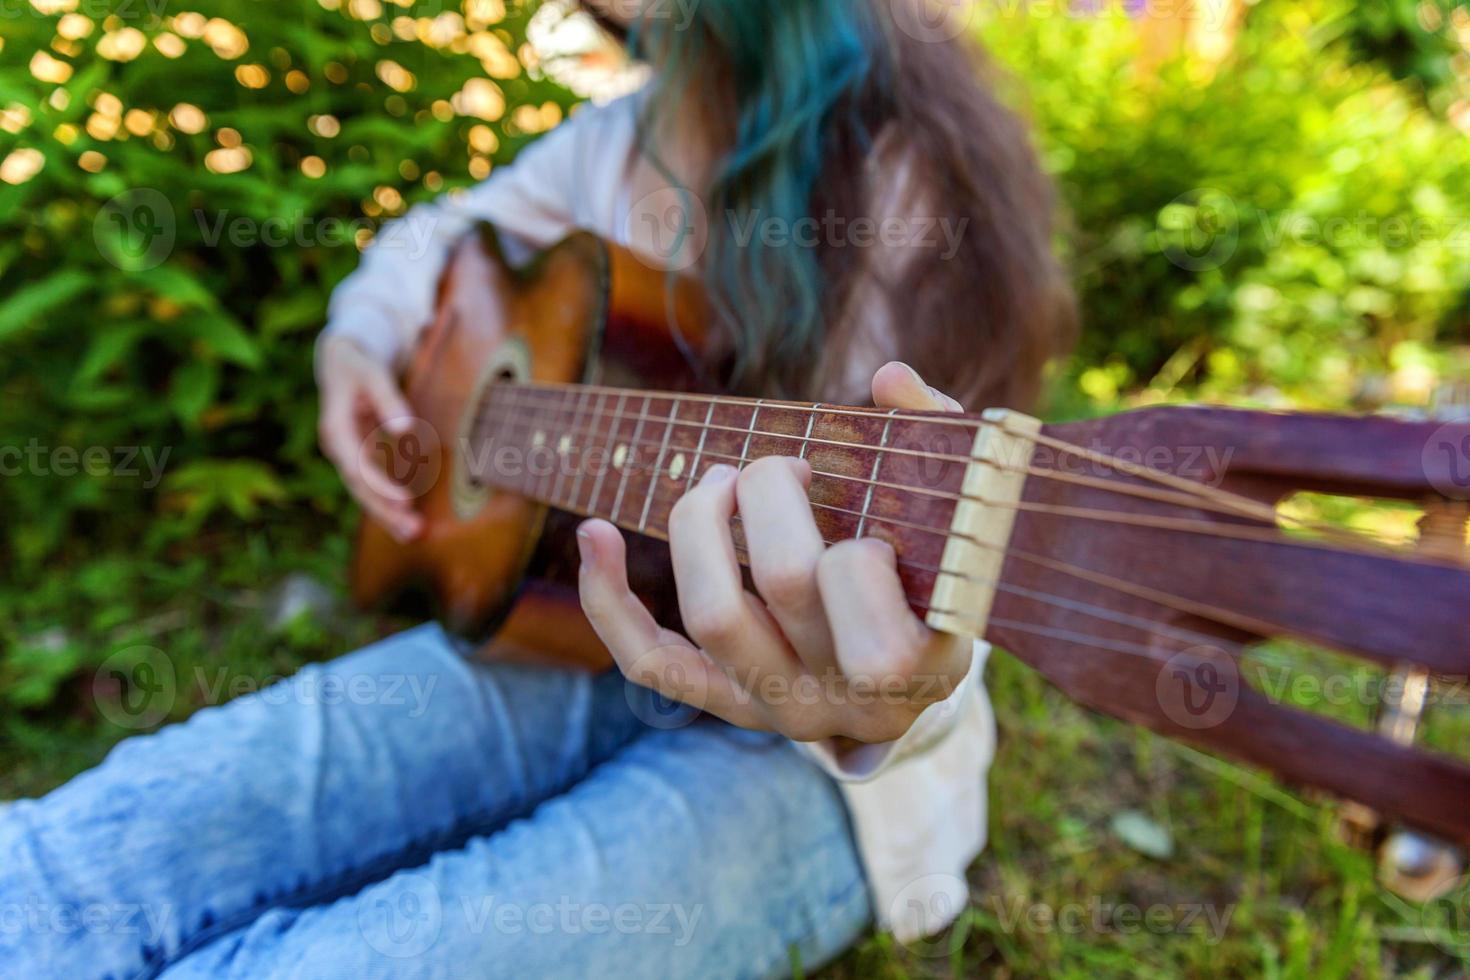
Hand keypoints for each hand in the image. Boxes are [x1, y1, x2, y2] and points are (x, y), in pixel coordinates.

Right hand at [316, 334, 422, 541]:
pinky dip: (387, 503)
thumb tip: (405, 429)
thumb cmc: (358, 365)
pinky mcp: (359, 457)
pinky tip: (406, 521)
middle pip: (359, 487)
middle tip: (412, 531)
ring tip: (412, 534)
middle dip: (384, 511)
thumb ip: (388, 401)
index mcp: (335, 429)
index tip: (404, 501)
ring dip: (386, 514)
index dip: (378, 485)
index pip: (356, 465)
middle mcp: (337, 447)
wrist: (341, 362)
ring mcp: (347, 455)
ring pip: (364, 491)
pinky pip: (372, 485)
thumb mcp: (372, 374)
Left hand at [577, 361, 971, 743]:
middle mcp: (844, 700)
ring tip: (718, 482)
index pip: (863, 584)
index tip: (872, 530)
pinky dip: (611, 601)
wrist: (918, 678)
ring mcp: (781, 709)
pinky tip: (594, 534)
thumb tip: (889, 376)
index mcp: (916, 663)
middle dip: (769, 492)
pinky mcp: (730, 706)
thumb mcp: (963, 519)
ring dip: (700, 525)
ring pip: (713, 615)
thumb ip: (942, 442)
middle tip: (778, 467)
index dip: (855, 541)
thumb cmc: (939, 579)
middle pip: (784, 579)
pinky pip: (653, 662)